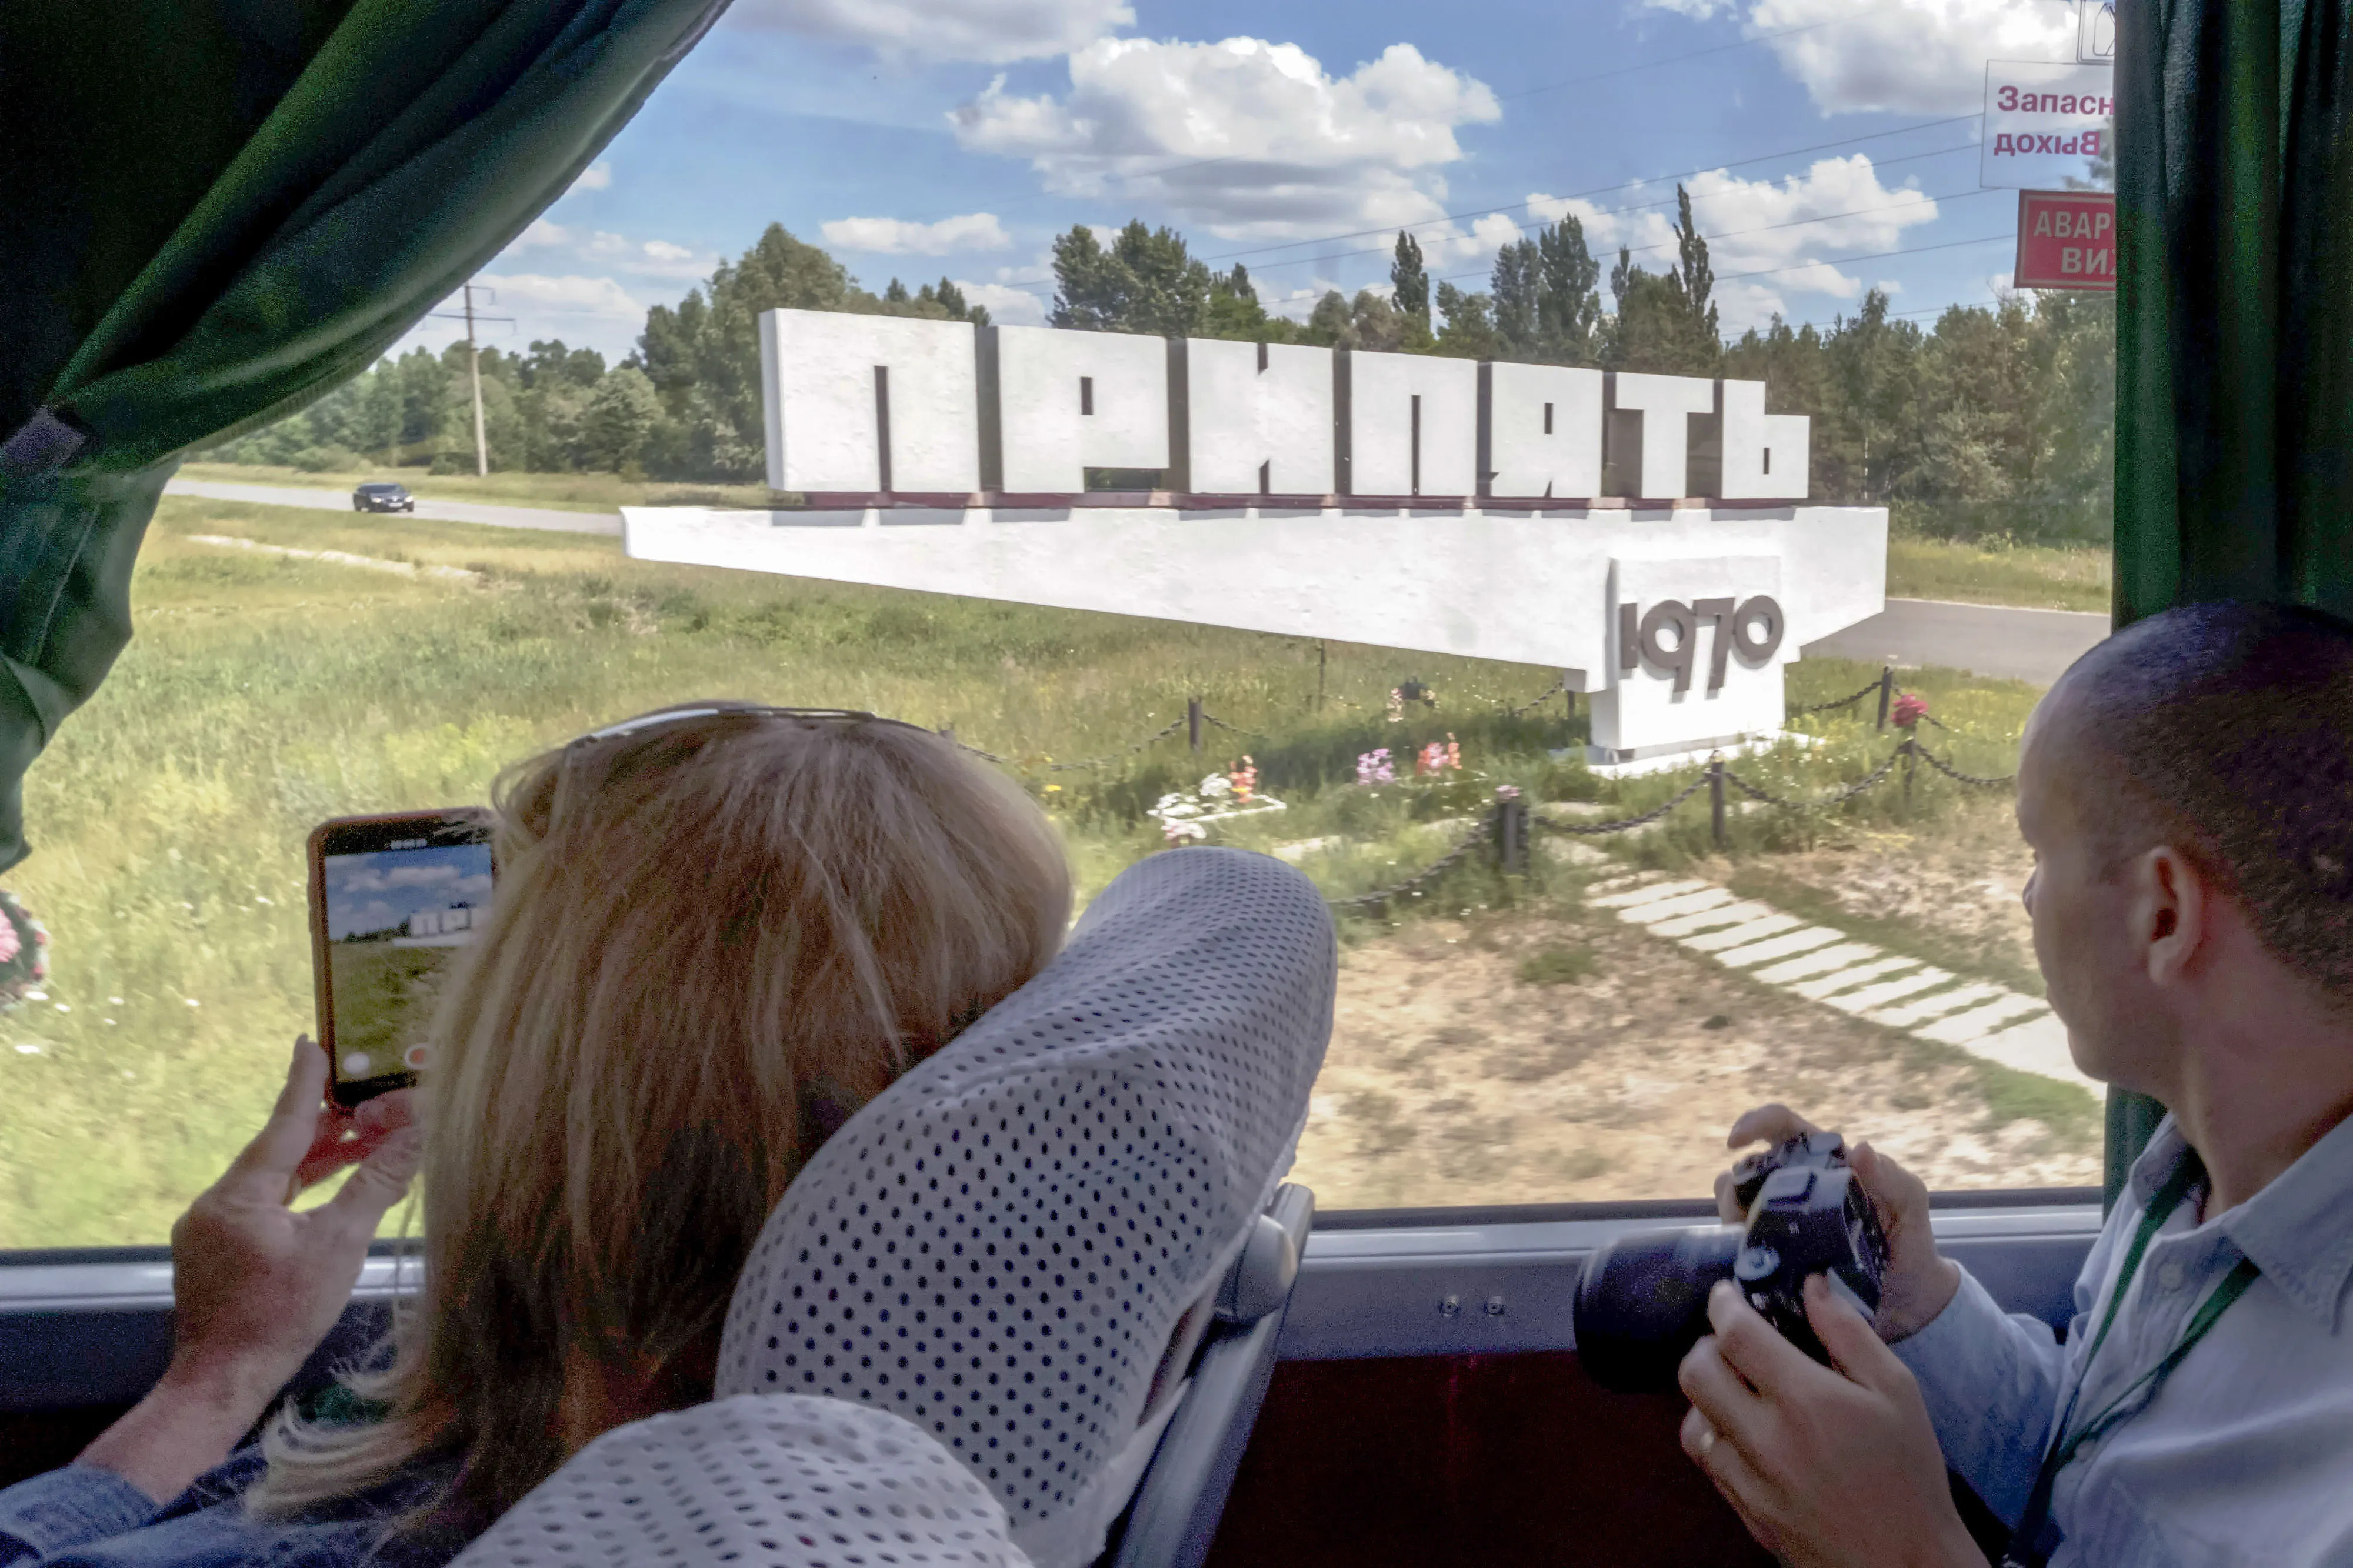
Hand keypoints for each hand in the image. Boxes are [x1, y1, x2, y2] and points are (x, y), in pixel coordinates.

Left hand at [80, 1037, 419, 1499]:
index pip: (283, 1124)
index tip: (312, 1042)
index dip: (303, 1083)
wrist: (221, 1382)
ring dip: (314, 1164)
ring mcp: (207, 1229)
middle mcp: (215, 1202)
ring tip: (361, 1145)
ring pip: (269, 1181)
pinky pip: (259, 1207)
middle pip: (278, 1151)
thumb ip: (375, 1184)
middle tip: (368, 1104)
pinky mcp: (212, 1254)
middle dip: (325, 1128)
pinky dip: (296, 1194)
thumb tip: (416, 1133)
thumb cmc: (282, 1316)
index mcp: (240, 1193)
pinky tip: (325, 1196)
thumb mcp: (339, 1246)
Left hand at [1678, 1277, 1979, 1567]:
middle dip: (1706, 1344)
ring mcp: (1750, 1481)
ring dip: (1705, 1393)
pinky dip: (1714, 1435)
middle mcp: (1767, 1440)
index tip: (1727, 1295)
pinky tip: (1742, 1430)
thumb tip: (1812, 1287)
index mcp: (1806, 1402)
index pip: (1735, 1334)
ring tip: (1736, 1386)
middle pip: (1695, 1372)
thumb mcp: (1898, 1392)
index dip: (1724, 1303)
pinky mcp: (1745, 1512)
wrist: (1907, 1565)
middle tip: (1731, 1341)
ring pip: (1692, 1419)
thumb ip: (1849, 1333)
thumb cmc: (1910, 1476)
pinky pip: (1707, 1462)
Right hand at [1718, 1105, 1958, 1341]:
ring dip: (1732, 1214)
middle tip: (1746, 1210)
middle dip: (1736, 1182)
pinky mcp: (1775, 1255)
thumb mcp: (1911, 1205)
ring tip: (1751, 1238)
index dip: (1754, 1123)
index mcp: (1824, 1162)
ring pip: (1734, 1202)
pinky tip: (1753, 1260)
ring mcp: (1781, 1221)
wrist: (1909, 1300)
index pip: (1781, 1126)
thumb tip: (1859, 1148)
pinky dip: (1736, 1247)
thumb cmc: (1910, 1242)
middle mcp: (1795, 1187)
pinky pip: (1739, 1244)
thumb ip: (1893, 1176)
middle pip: (1746, 1167)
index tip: (1736, 1141)